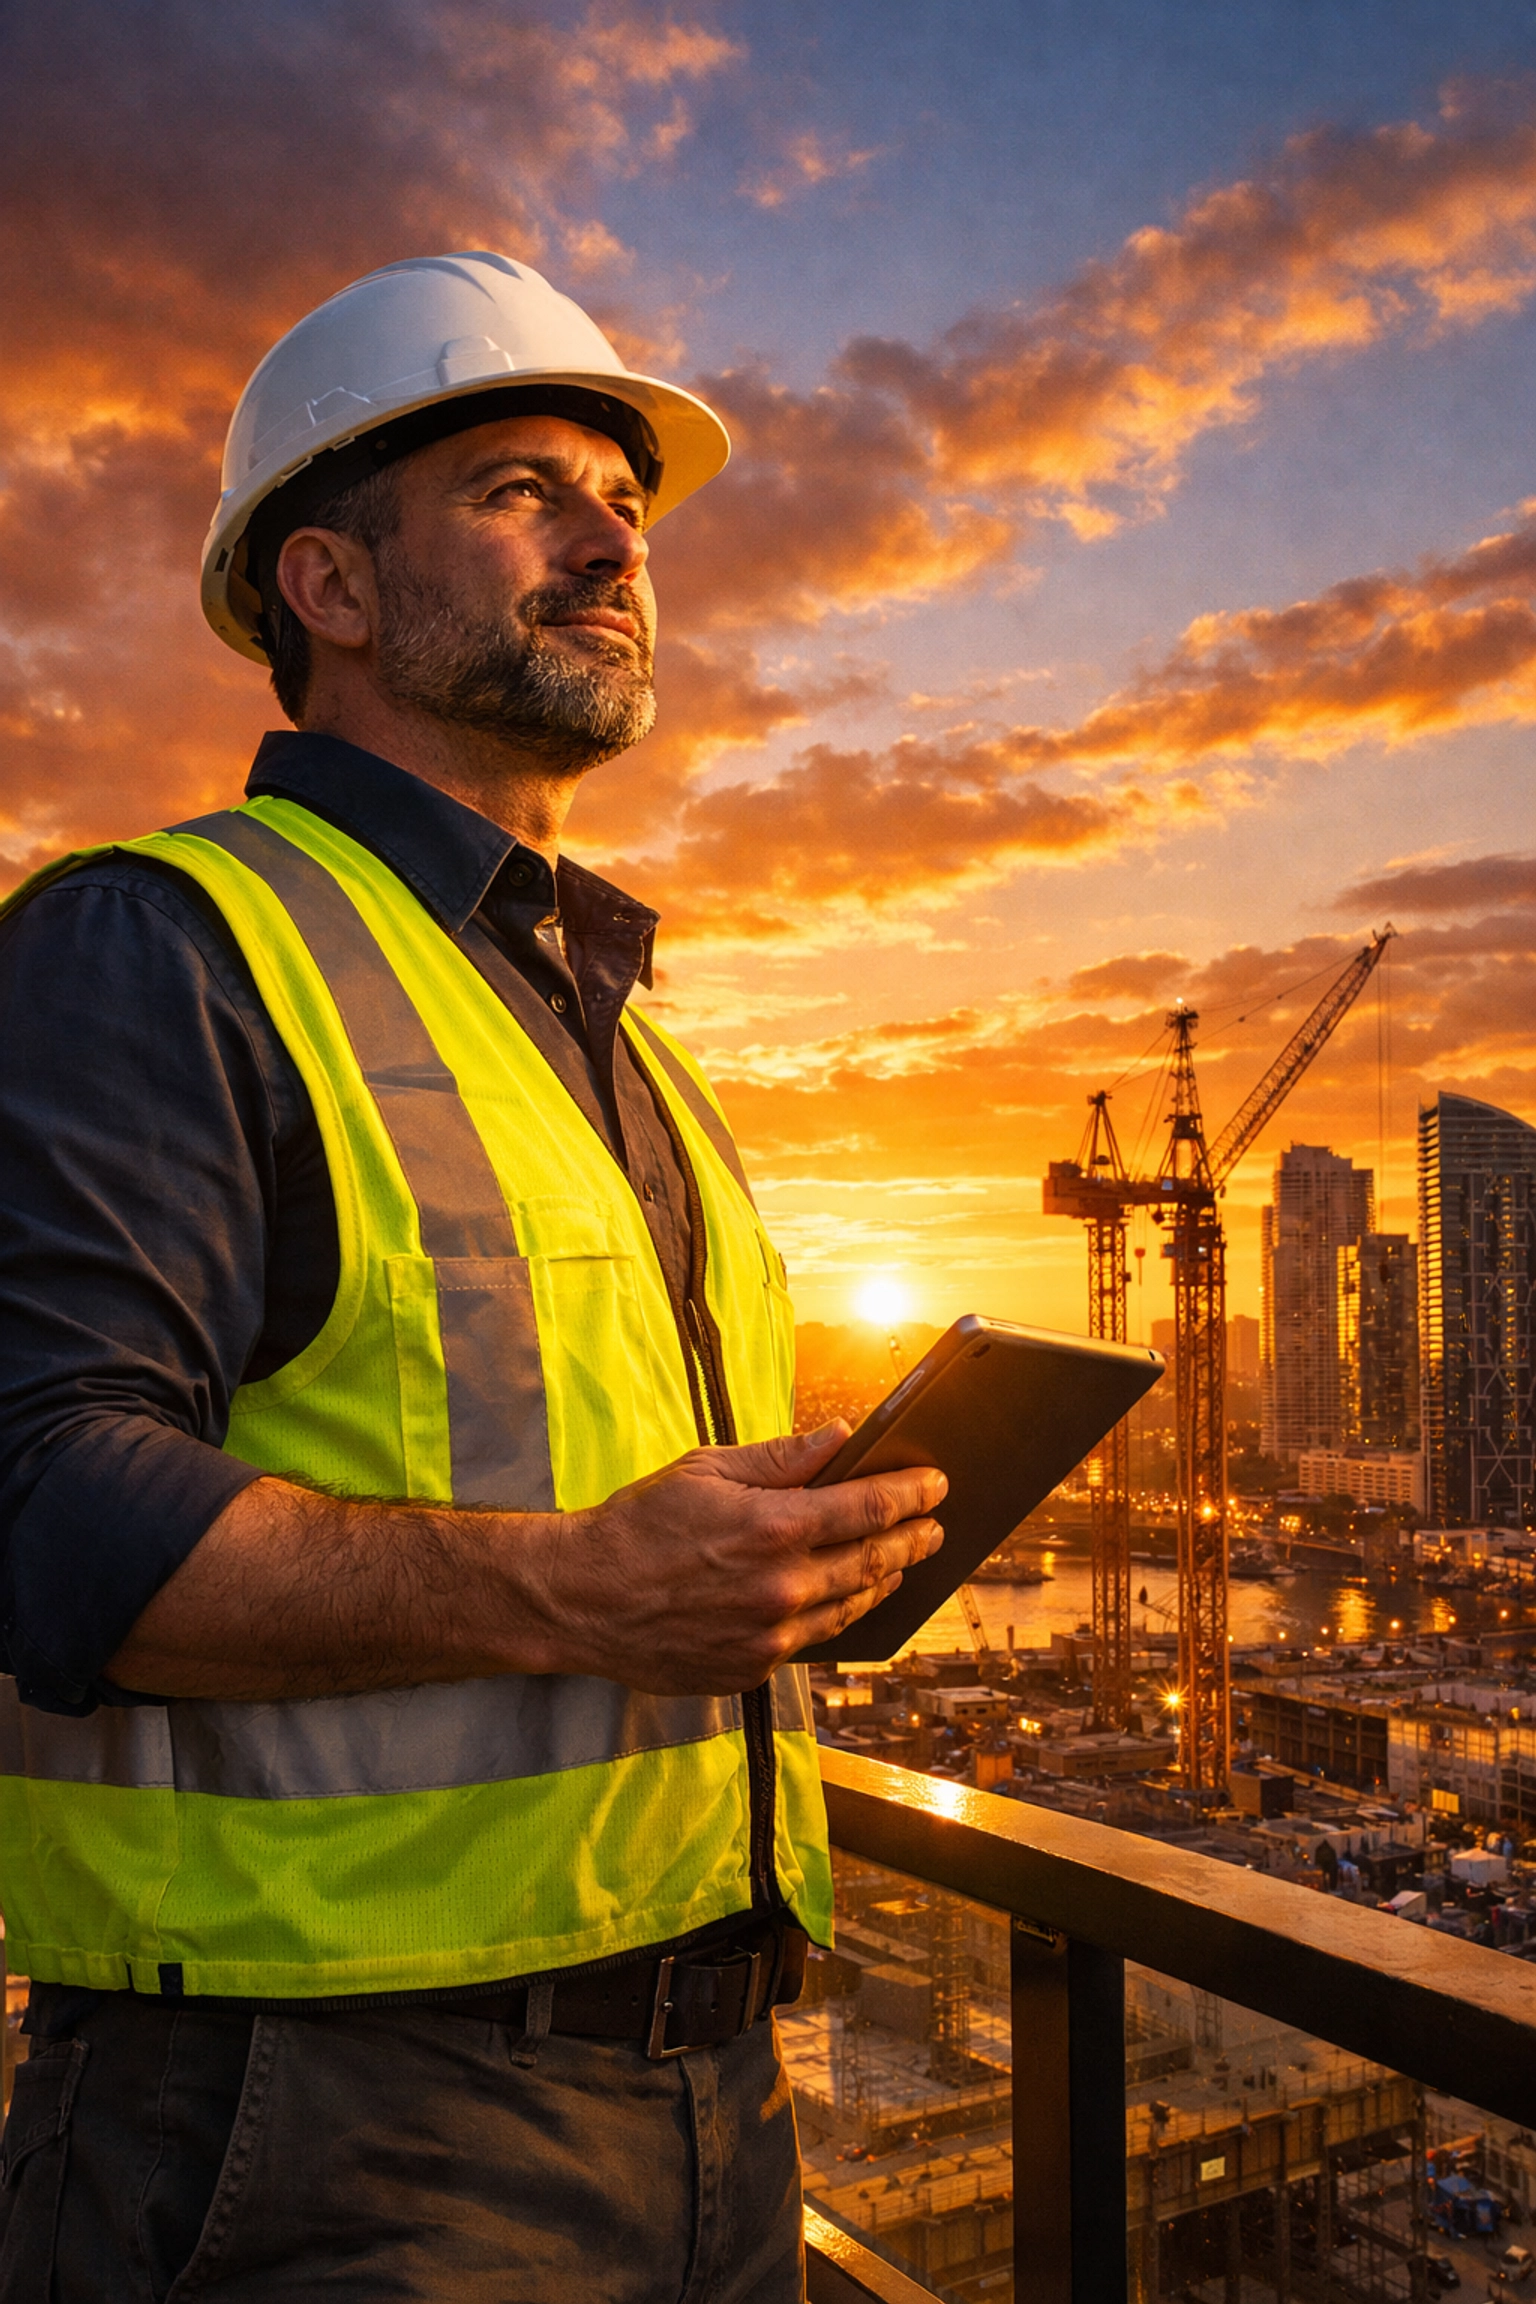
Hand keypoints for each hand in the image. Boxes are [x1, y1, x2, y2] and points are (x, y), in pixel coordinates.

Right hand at [521, 1423, 945, 1694]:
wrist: (580, 1600)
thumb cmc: (637, 1524)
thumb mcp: (706, 1469)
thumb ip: (782, 1458)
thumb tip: (840, 1437)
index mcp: (773, 1528)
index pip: (869, 1507)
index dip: (912, 1494)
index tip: (937, 1484)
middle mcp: (782, 1588)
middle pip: (873, 1561)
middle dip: (912, 1539)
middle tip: (935, 1526)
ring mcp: (770, 1637)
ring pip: (851, 1607)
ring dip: (884, 1581)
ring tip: (901, 1563)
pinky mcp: (752, 1669)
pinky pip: (812, 1642)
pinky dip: (836, 1615)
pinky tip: (846, 1599)